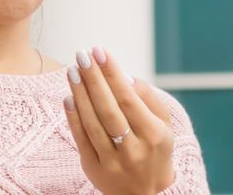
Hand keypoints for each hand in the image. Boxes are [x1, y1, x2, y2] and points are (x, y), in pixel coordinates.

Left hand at [64, 47, 174, 194]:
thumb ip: (148, 98)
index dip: (112, 73)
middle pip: (109, 108)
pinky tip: (68, 97)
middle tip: (81, 55)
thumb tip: (124, 76)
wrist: (147, 194)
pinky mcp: (95, 169)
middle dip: (93, 78)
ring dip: (80, 94)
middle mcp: (134, 149)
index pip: (128, 98)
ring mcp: (113, 161)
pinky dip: (73, 117)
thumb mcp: (164, 125)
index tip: (99, 51)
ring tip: (72, 71)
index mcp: (154, 134)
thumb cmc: (154, 150)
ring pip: (93, 123)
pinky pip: (81, 139)